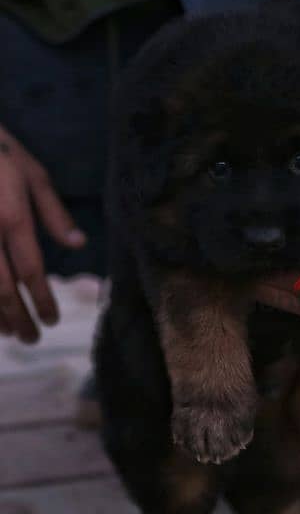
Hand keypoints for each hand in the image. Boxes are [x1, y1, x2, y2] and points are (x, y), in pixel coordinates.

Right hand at [0, 125, 85, 341]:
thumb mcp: (34, 173)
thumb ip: (54, 212)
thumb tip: (79, 244)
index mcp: (12, 217)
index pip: (31, 271)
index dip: (43, 299)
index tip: (52, 320)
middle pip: (2, 288)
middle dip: (18, 317)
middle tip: (32, 339)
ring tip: (7, 334)